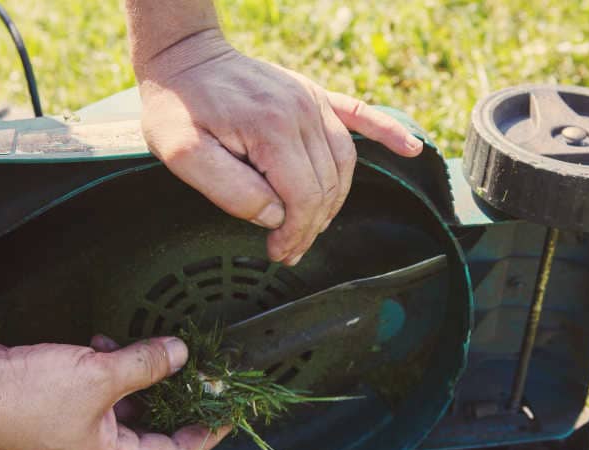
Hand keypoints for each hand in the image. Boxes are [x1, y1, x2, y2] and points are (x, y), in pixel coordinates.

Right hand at [0, 335, 227, 449]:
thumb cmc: (30, 396)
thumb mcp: (100, 377)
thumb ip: (146, 365)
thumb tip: (182, 354)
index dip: (205, 435)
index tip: (229, 415)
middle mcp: (99, 445)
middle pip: (153, 424)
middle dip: (175, 395)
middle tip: (200, 370)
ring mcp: (80, 424)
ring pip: (127, 401)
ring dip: (140, 374)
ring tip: (145, 347)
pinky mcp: (64, 403)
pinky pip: (102, 387)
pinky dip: (110, 366)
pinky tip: (105, 344)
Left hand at [136, 29, 422, 265]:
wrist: (184, 57)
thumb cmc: (176, 107)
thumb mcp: (183, 155)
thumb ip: (231, 190)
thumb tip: (276, 214)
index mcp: (272, 130)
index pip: (304, 197)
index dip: (296, 232)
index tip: (278, 252)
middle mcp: (303, 113)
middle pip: (327, 186)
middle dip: (311, 226)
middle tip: (288, 250)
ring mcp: (313, 101)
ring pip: (344, 165)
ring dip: (334, 202)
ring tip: (314, 227)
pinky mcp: (314, 94)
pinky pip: (361, 114)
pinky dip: (389, 132)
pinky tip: (411, 149)